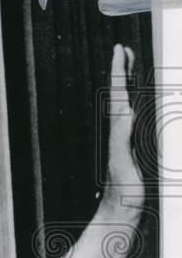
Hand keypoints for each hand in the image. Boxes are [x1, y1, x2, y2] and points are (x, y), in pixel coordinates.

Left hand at [102, 43, 142, 214]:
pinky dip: (137, 101)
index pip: (119, 93)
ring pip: (127, 102)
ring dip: (128, 83)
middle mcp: (121, 129)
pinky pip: (135, 116)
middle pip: (121, 93)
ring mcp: (126, 136)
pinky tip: (138, 100)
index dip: (119, 70)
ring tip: (130, 64)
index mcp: (119, 128)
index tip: (119, 50)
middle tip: (123, 49)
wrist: (122, 209)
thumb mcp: (122, 162)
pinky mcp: (133, 145)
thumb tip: (125, 111)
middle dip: (122, 70)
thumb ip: (122, 138)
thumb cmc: (123, 189)